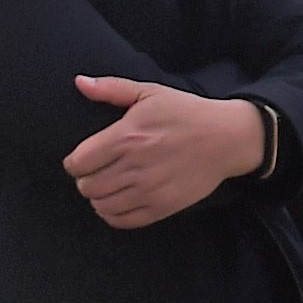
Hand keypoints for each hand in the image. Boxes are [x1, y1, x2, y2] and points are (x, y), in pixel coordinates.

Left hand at [62, 76, 265, 230]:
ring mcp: (149, 189)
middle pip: (86, 187)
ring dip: (98, 197)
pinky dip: (113, 214)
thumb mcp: (150, 93)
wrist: (227, 138)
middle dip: (85, 180)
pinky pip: (122, 220)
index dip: (75, 163)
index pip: (78, 163)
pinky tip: (118, 201)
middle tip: (96, 173)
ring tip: (108, 187)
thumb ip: (111, 88)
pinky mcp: (163, 206)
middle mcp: (134, 166)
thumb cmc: (187, 113)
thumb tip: (80, 82)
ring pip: (101, 205)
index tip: (83, 160)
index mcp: (126, 137)